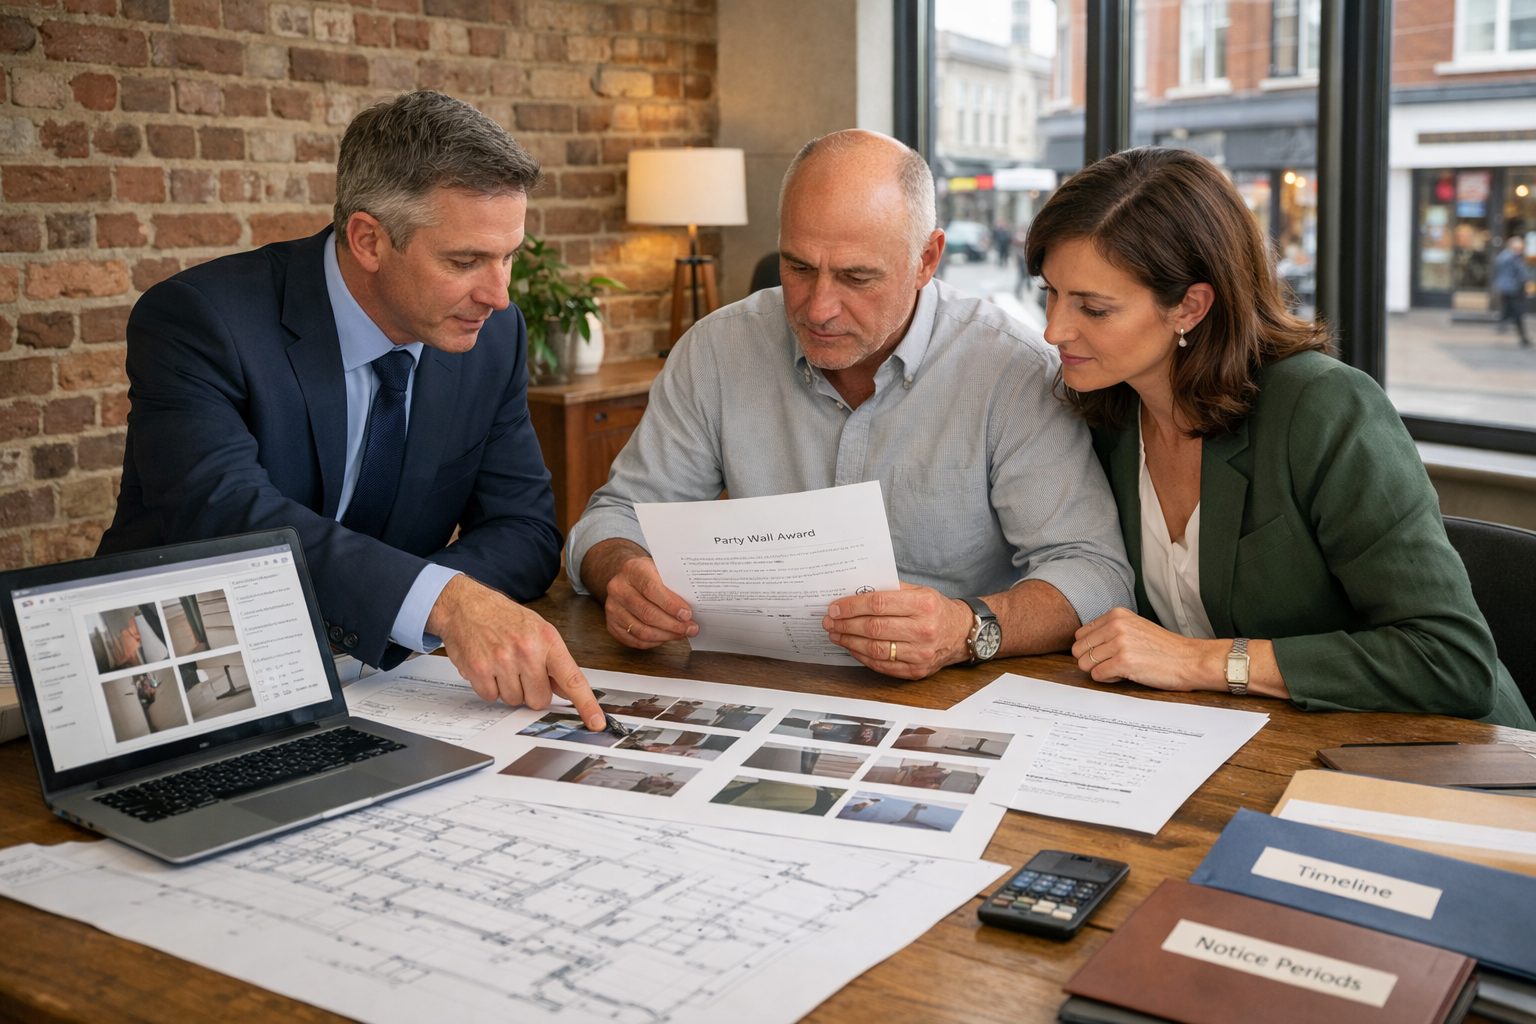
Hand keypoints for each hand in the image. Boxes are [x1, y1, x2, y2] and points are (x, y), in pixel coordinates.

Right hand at [426, 574, 604, 728]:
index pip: (572, 678)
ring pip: (514, 701)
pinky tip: (488, 667)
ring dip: (508, 688)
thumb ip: (555, 662)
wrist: (467, 604)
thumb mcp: (538, 630)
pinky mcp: (479, 670)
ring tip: (502, 664)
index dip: (586, 704)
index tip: (597, 722)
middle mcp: (527, 651)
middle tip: (521, 670)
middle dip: (531, 691)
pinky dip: (489, 687)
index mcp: (547, 640)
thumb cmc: (504, 617)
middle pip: (540, 700)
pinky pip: (491, 698)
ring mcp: (502, 661)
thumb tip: (569, 691)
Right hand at [582, 538, 697, 649]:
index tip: (687, 614)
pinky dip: (653, 642)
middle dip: (673, 624)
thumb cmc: (650, 574)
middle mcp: (618, 588)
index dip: (671, 605)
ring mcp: (612, 607)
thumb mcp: (661, 569)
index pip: (652, 589)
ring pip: (641, 630)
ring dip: (665, 635)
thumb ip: (675, 583)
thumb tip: (696, 603)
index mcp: (633, 569)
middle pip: (647, 613)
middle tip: (690, 628)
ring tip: (680, 634)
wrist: (627, 578)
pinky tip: (665, 637)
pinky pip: (634, 640)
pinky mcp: (611, 624)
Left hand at [822, 583, 973, 678]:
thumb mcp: (919, 591)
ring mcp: (921, 653)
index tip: (835, 608)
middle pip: (874, 628)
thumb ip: (890, 589)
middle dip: (845, 624)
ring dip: (850, 642)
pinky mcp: (917, 671)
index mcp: (923, 605)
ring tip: (836, 634)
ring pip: (875, 649)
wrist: (961, 633)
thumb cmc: (936, 610)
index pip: (878, 604)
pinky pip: (882, 666)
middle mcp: (924, 630)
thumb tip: (855, 592)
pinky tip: (852, 647)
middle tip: (830, 622)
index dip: (851, 606)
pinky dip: (862, 657)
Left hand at [1070, 607, 1224, 689]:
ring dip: (1100, 671)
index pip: (1081, 634)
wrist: (1190, 659)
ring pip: (1085, 664)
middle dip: (1091, 661)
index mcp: (1116, 614)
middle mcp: (1116, 625)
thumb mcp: (1135, 627)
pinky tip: (1125, 675)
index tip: (1105, 654)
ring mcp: (1119, 643)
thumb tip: (1083, 644)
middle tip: (1111, 664)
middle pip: (1079, 649)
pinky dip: (1108, 680)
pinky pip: (1097, 676)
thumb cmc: (1164, 648)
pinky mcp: (1123, 662)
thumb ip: (1111, 630)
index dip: (1090, 649)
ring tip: (1120, 669)